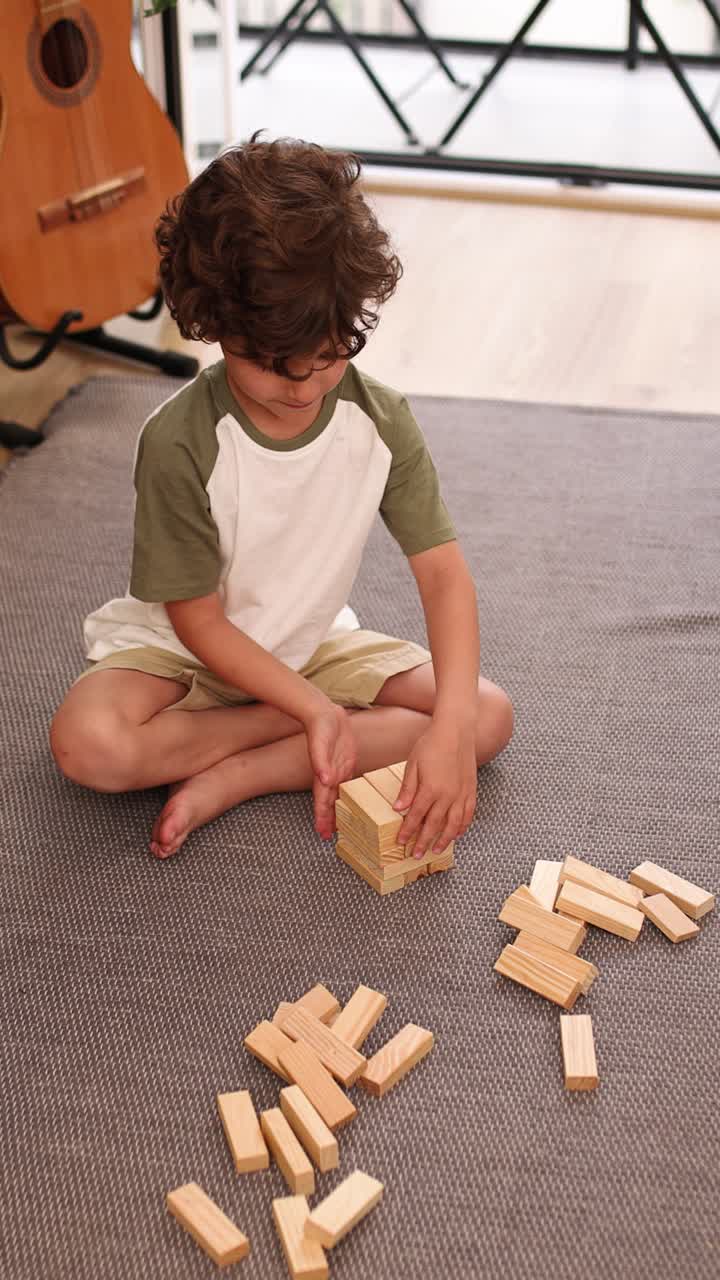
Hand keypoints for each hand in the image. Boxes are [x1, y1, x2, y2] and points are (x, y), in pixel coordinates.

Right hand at [306, 702, 356, 838]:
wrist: (324, 714)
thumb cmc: (319, 728)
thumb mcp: (319, 744)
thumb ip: (321, 762)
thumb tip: (324, 780)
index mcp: (323, 775)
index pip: (322, 802)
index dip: (322, 818)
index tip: (323, 833)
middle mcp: (331, 775)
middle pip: (330, 803)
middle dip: (330, 819)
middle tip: (331, 836)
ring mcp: (339, 769)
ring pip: (339, 795)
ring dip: (339, 810)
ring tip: (342, 824)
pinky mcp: (346, 762)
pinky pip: (349, 783)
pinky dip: (350, 794)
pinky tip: (354, 800)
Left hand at [394, 721, 476, 856]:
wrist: (456, 730)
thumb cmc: (431, 744)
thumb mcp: (412, 764)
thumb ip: (407, 788)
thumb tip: (398, 809)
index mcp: (431, 789)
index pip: (416, 817)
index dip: (408, 831)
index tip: (401, 842)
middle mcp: (448, 795)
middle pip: (434, 825)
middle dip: (424, 842)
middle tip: (416, 855)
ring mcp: (462, 794)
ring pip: (454, 825)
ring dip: (444, 840)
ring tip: (436, 850)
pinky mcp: (471, 791)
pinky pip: (468, 815)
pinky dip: (462, 827)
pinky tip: (457, 834)